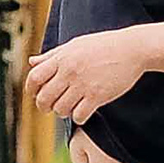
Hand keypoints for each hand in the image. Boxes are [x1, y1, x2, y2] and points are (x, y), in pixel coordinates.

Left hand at [25, 28, 153, 122]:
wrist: (132, 49)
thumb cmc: (103, 45)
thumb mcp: (74, 45)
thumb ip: (52, 55)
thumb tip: (31, 62)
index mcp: (62, 58)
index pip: (35, 77)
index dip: (31, 88)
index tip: (35, 94)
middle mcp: (70, 72)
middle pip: (44, 97)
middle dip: (43, 106)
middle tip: (48, 107)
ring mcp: (84, 84)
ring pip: (60, 109)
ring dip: (61, 112)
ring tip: (68, 107)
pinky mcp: (98, 96)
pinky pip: (79, 115)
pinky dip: (78, 117)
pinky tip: (82, 112)